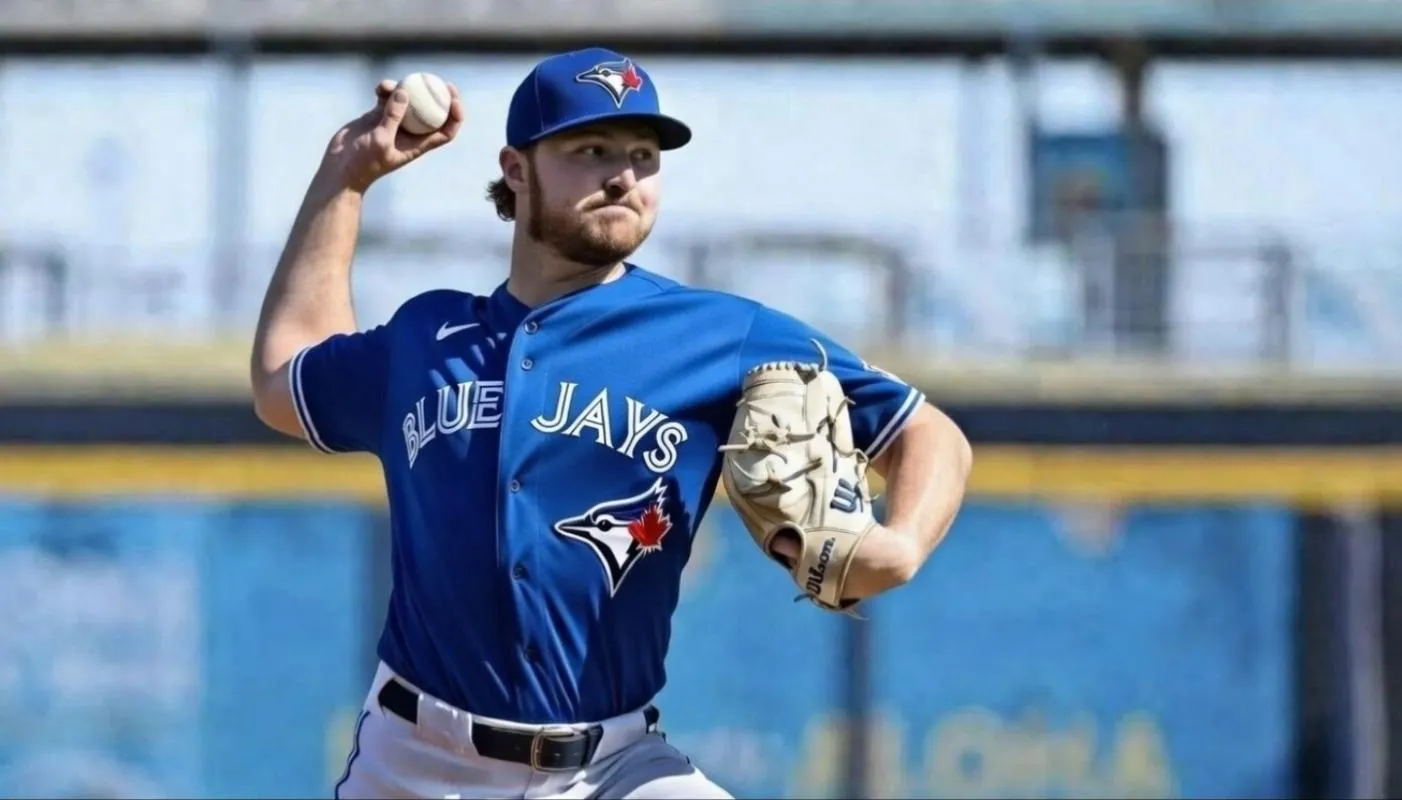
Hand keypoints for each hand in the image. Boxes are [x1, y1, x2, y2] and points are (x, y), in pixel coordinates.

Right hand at [320, 79, 465, 193]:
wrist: (341, 168)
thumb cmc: (364, 163)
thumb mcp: (380, 140)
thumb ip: (393, 117)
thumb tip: (404, 91)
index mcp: (419, 144)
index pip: (446, 131)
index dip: (455, 116)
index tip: (453, 100)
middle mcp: (410, 133)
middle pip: (431, 112)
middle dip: (436, 94)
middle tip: (434, 79)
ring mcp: (394, 123)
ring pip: (407, 101)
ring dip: (403, 89)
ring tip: (388, 85)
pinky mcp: (377, 116)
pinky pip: (387, 98)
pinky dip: (386, 90)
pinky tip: (379, 87)